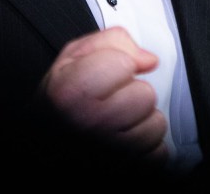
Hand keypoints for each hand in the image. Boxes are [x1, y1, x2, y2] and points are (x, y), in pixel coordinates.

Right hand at [40, 26, 167, 160]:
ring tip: (117, 119)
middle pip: (145, 94)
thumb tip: (147, 59)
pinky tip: (124, 139)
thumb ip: (111, 43)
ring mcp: (111, 149)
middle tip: (110, 99)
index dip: (118, 63)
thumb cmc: (61, 100)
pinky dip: (146, 146)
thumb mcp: (72, 58)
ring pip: (156, 123)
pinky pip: (159, 151)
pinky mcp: (130, 165)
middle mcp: (90, 123)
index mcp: (71, 91)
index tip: (105, 73)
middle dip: (132, 93)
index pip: (124, 63)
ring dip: (141, 120)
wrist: (50, 134)